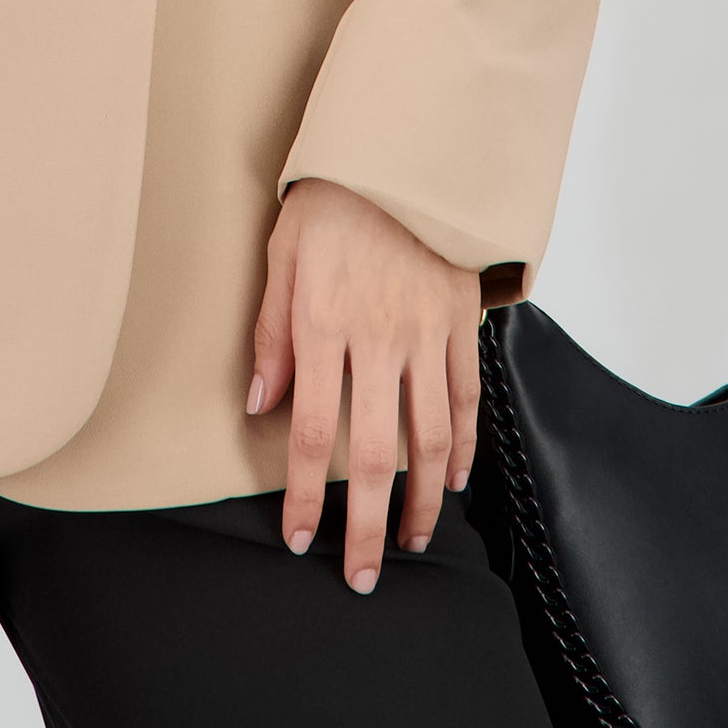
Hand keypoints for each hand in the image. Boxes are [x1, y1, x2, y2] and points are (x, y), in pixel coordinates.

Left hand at [248, 176, 481, 592]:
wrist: (403, 152)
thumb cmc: (333, 200)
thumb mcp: (281, 257)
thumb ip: (272, 335)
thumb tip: (261, 404)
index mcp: (325, 326)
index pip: (310, 433)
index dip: (304, 495)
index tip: (299, 536)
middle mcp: (378, 340)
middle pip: (375, 454)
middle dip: (368, 526)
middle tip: (363, 575)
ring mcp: (426, 334)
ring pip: (429, 437)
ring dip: (421, 499)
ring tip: (412, 539)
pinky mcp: (461, 322)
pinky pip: (466, 396)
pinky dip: (463, 445)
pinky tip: (452, 478)